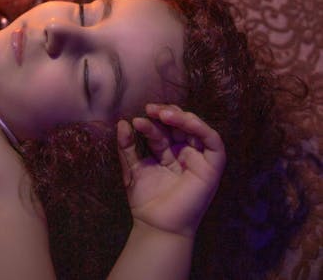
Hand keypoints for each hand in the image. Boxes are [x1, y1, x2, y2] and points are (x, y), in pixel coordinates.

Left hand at [117, 104, 225, 238]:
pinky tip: (186, 120)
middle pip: (180, 125)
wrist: (157, 226)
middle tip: (151, 109)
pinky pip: (214, 142)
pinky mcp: (212, 168)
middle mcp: (184, 153)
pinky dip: (202, 128)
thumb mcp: (132, 167)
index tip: (139, 117)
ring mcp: (199, 160)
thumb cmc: (146, 201)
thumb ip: (127, 146)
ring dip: (181, 117)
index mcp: (168, 153)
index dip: (153, 121)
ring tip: (162, 114)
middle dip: (166, 113)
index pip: (164, 129)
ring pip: (196, 129)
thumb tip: (122, 122)